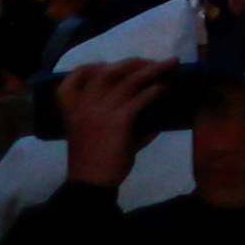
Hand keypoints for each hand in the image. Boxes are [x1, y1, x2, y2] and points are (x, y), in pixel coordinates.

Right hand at [53, 57, 163, 187]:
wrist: (91, 183)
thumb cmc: (95, 160)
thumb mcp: (96, 132)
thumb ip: (114, 113)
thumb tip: (147, 99)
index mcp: (72, 108)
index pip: (74, 77)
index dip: (91, 67)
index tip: (109, 64)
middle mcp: (84, 105)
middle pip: (109, 72)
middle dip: (133, 62)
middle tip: (152, 61)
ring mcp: (100, 111)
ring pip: (130, 80)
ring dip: (153, 69)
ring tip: (171, 63)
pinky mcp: (118, 120)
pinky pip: (141, 97)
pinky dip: (156, 89)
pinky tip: (166, 88)